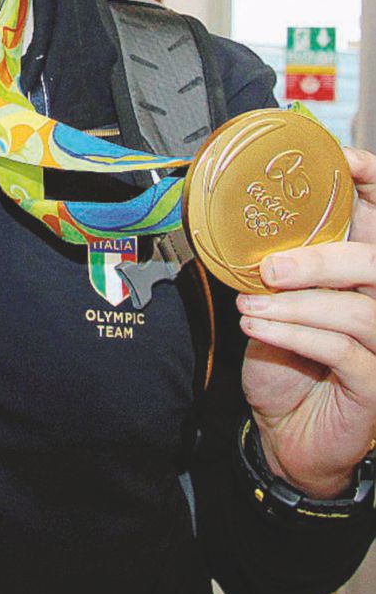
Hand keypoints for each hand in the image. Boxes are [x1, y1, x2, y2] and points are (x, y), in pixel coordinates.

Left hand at [238, 146, 375, 498]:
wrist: (283, 432)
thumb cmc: (282, 360)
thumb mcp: (270, 301)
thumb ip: (269, 262)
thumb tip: (231, 217)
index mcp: (357, 272)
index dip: (372, 185)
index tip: (348, 161)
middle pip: (373, 264)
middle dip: (323, 258)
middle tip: (270, 268)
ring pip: (360, 311)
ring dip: (299, 304)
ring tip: (252, 304)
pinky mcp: (373, 386)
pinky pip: (344, 352)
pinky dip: (296, 335)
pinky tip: (257, 327)